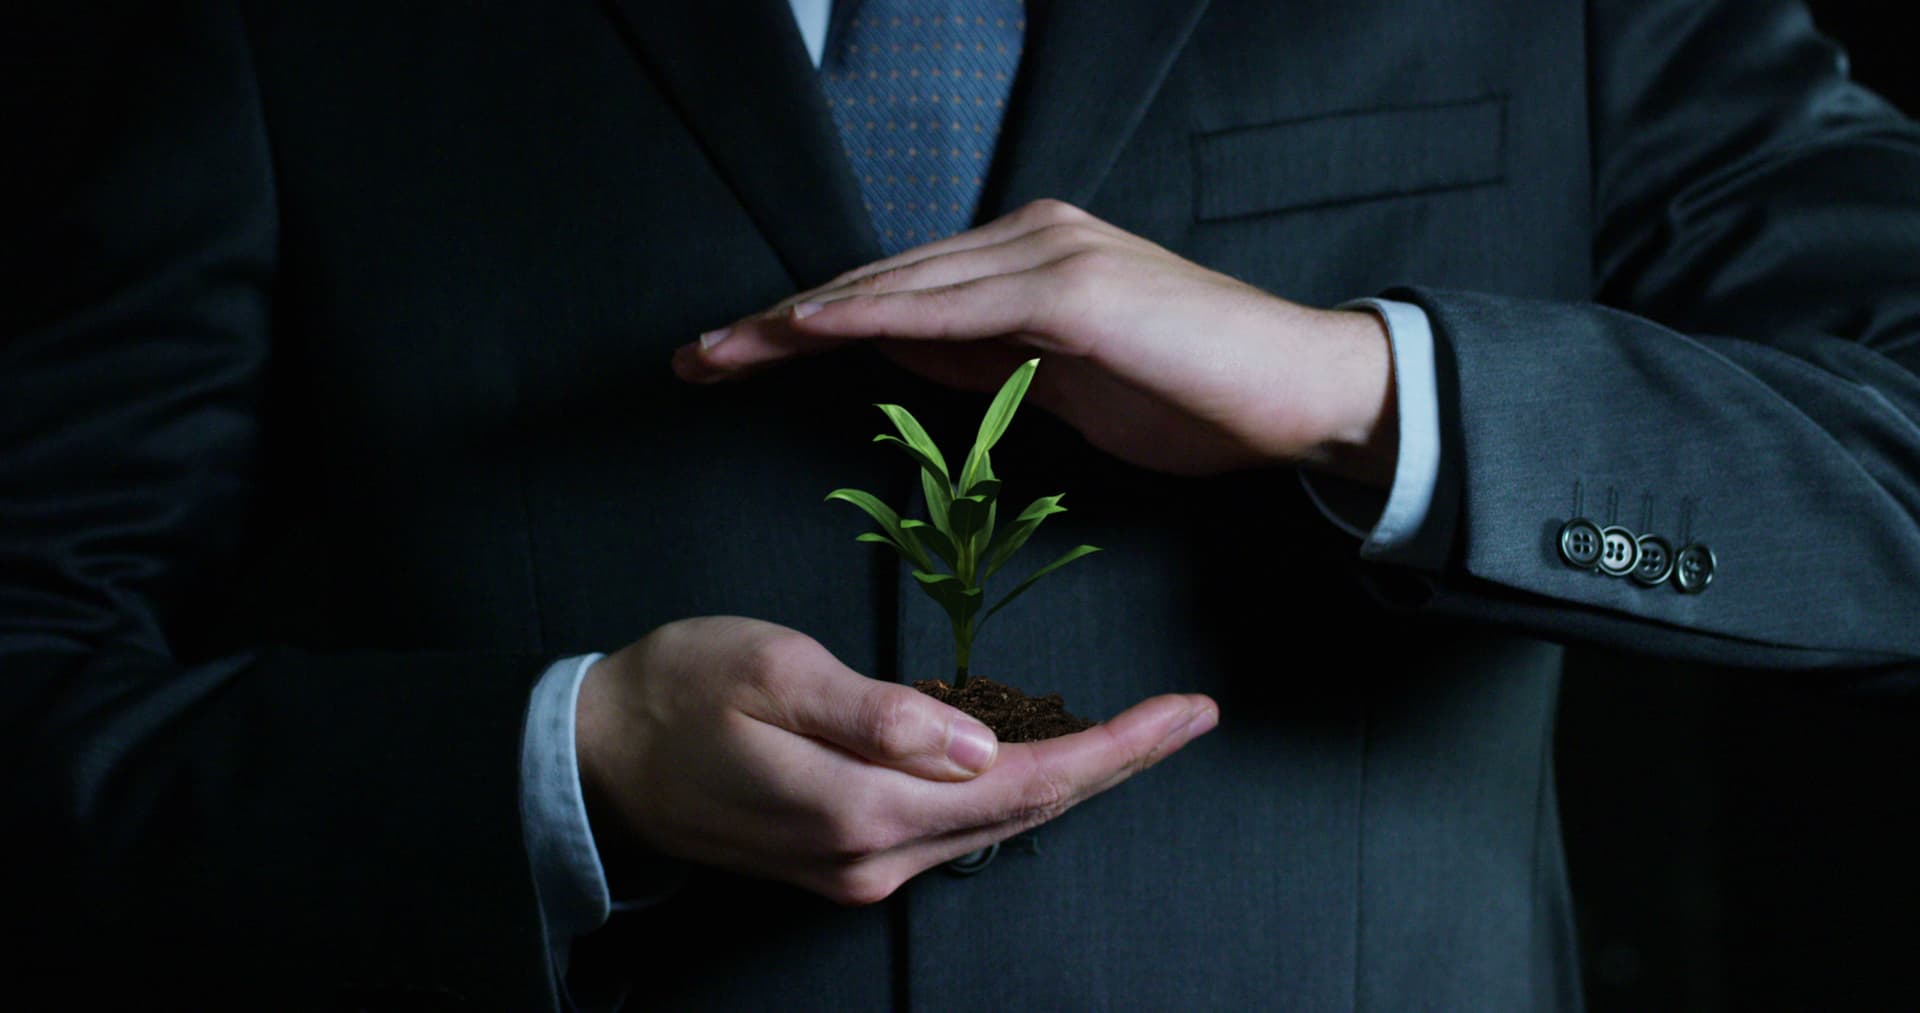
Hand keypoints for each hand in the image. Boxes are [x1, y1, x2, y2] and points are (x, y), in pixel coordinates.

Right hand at [576, 616, 1216, 904]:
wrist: (601, 753)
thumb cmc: (681, 689)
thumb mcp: (776, 674)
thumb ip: (880, 715)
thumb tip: (983, 747)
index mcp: (863, 812)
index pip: (1026, 784)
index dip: (1116, 749)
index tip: (1186, 712)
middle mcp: (874, 861)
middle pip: (1028, 811)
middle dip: (1117, 763)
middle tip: (1189, 715)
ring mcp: (859, 872)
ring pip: (996, 822)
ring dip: (1071, 774)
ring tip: (1137, 726)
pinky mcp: (844, 861)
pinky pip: (953, 824)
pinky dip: (1010, 786)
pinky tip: (1036, 747)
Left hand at [675, 200, 1397, 484]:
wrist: (1302, 391)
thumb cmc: (1194, 395)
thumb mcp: (1061, 384)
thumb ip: (979, 358)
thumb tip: (895, 347)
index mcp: (1024, 263)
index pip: (892, 293)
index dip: (806, 326)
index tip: (735, 360)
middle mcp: (1027, 241)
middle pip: (876, 280)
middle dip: (778, 323)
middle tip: (695, 358)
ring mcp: (1049, 256)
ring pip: (899, 284)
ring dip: (803, 319)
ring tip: (726, 351)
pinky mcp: (1073, 289)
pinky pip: (953, 304)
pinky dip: (875, 315)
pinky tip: (813, 330)